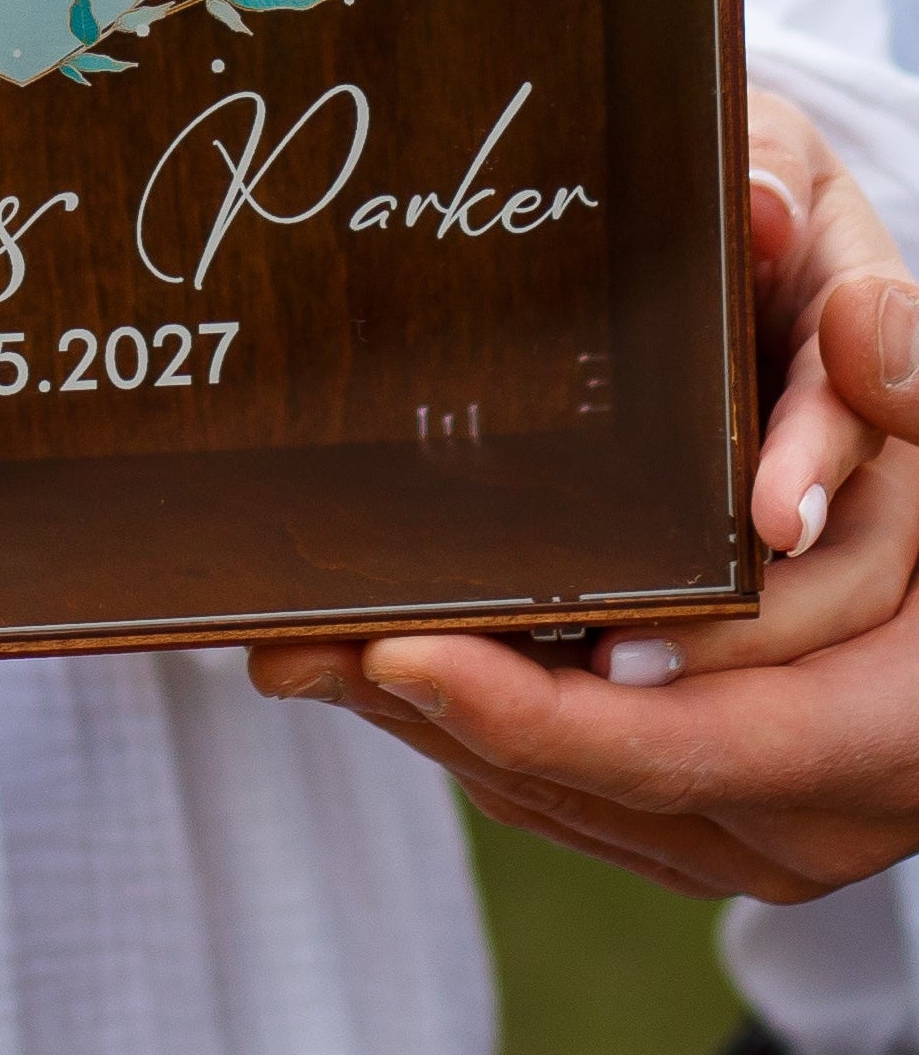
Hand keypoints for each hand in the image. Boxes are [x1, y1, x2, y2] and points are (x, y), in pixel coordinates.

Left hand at [246, 90, 918, 898]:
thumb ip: (904, 390)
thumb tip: (851, 317)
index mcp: (878, 733)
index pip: (674, 739)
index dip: (527, 707)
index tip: (397, 648)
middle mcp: (818, 815)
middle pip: (591, 778)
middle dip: (433, 707)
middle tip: (296, 640)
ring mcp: (764, 837)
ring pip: (565, 796)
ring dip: (434, 722)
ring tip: (306, 645)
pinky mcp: (718, 823)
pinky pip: (574, 794)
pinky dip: (479, 730)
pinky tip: (388, 663)